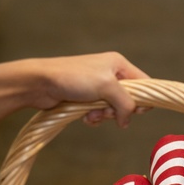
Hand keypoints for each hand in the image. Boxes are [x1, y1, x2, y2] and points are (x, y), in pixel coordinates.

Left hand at [31, 53, 148, 127]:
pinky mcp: (85, 97)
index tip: (137, 112)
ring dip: (105, 115)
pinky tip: (85, 117)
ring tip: (92, 114)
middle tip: (108, 112)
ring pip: (113, 108)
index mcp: (118, 64)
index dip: (143, 99)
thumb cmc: (73, 78)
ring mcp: (97, 86)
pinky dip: (95, 117)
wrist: (39, 83)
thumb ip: (126, 103)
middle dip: (119, 109)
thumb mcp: (107, 86)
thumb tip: (127, 121)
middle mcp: (110, 73)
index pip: (144, 83)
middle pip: (129, 98)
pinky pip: (99, 112)